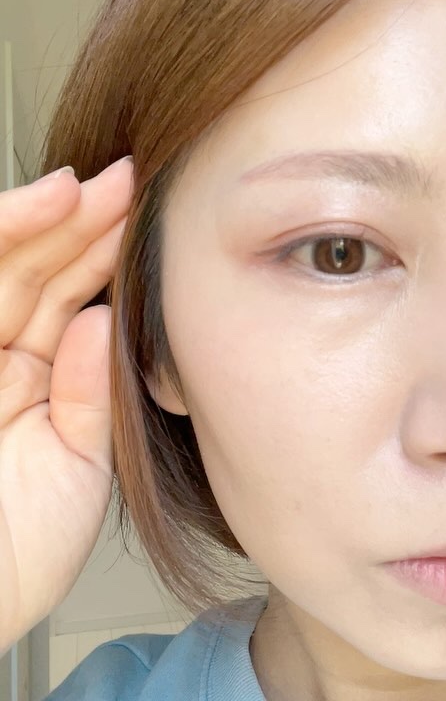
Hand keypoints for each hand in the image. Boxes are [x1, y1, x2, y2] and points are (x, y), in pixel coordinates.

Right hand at [0, 157, 132, 652]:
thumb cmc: (19, 550)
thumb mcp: (79, 463)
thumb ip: (88, 390)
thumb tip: (101, 321)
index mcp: (38, 383)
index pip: (71, 302)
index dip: (104, 256)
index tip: (144, 217)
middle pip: (40, 275)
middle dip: (83, 225)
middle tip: (128, 181)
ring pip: (3, 273)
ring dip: (43, 224)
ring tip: (90, 187)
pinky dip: (3, 245)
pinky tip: (38, 210)